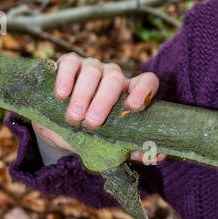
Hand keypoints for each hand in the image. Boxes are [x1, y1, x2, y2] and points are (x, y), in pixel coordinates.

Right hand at [34, 53, 165, 163]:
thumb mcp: (109, 145)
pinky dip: (66, 77)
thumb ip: (133, 150)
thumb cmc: (91, 134)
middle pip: (115, 79)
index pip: (147, 81)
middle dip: (104, 101)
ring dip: (83, 94)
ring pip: (92, 72)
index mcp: (129, 93)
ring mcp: (92, 67)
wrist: (58, 128)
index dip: (144, 91)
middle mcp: (113, 77)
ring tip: (74, 116)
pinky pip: (70, 63)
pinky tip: (62, 94)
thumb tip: (159, 156)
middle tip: (93, 122)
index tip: (133, 107)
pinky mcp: (69, 63)